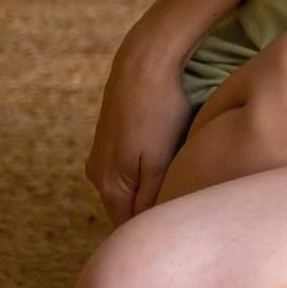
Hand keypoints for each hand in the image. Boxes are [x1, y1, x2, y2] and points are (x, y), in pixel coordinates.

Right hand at [84, 46, 193, 224]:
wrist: (145, 61)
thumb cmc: (160, 109)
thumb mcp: (159, 159)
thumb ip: (151, 196)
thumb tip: (146, 225)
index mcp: (109, 184)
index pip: (128, 225)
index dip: (155, 226)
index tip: (182, 222)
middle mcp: (98, 172)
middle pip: (128, 206)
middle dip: (154, 207)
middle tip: (189, 203)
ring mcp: (103, 152)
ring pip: (130, 184)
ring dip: (152, 186)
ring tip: (183, 178)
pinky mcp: (113, 134)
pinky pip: (130, 163)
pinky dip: (148, 166)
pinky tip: (170, 154)